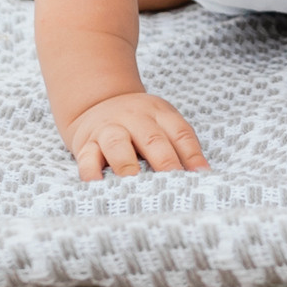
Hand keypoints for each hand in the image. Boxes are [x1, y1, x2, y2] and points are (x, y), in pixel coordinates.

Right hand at [64, 92, 209, 178]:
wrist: (97, 102)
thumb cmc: (137, 122)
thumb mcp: (160, 123)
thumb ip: (177, 145)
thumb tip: (200, 174)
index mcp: (159, 113)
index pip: (180, 133)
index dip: (192, 154)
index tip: (201, 174)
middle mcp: (135, 118)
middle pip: (152, 138)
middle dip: (164, 160)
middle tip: (173, 182)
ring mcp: (109, 129)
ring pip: (118, 144)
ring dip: (127, 165)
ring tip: (134, 184)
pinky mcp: (86, 143)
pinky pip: (87, 157)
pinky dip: (90, 171)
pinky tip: (97, 184)